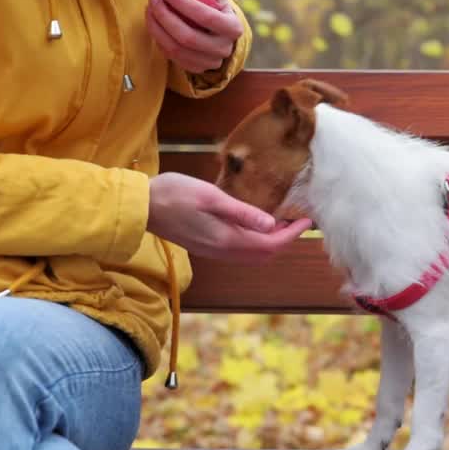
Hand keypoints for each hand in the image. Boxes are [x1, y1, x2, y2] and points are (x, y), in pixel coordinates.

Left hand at [146, 0, 243, 73]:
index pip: (207, 17)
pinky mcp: (197, 68)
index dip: (183, 3)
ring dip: (158, 29)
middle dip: (166, 17)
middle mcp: (225, 49)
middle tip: (154, 0)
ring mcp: (211, 62)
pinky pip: (172, 57)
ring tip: (150, 10)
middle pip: (189, 37)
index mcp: (233, 28)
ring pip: (177, 50)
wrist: (215, 24)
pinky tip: (155, 25)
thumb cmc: (213, 0)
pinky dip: (159, 40)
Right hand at [146, 173, 310, 264]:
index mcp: (227, 240)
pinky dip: (256, 242)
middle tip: (299, 221)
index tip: (307, 220)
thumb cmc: (174, 194)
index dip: (292, 234)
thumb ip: (242, 212)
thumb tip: (271, 225)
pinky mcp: (207, 246)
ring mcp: (214, 252)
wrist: (141, 207)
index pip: (271, 245)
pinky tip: (258, 225)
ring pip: (253, 255)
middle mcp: (223, 252)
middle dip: (285, 240)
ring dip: (271, 242)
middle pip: (265, 254)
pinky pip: (240, 251)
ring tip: (284, 222)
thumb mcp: (211, 197)